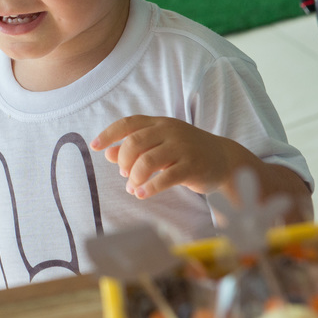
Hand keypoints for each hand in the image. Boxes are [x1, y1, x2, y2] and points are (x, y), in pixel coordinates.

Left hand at [90, 115, 233, 198]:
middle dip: (124, 160)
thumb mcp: (160, 146)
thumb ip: (135, 149)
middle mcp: (170, 131)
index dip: (109, 134)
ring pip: (147, 160)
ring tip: (133, 187)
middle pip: (135, 142)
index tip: (94, 146)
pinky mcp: (192, 166)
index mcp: (160, 123)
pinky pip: (165, 178)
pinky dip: (149, 188)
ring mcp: (182, 148)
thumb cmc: (186, 153)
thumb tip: (108, 153)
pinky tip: (141, 194)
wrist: (224, 160)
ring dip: (134, 176)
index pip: (129, 123)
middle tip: (123, 174)